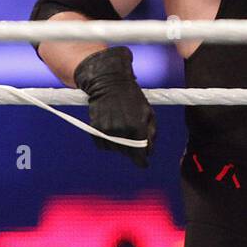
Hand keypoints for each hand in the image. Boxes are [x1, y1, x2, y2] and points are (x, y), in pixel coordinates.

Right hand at [74, 46, 155, 167]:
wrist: (110, 83)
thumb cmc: (132, 97)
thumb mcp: (148, 112)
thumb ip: (151, 133)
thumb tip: (149, 152)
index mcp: (137, 126)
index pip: (140, 152)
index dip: (142, 161)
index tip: (144, 164)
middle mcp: (122, 130)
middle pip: (127, 152)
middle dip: (132, 150)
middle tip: (133, 140)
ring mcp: (107, 130)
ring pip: (114, 149)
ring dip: (119, 145)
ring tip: (122, 130)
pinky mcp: (95, 129)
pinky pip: (102, 145)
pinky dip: (107, 142)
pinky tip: (111, 132)